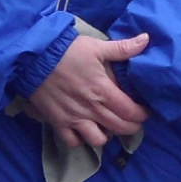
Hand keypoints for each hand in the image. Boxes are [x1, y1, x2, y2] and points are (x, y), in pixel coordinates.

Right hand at [22, 31, 150, 149]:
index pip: (130, 111)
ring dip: (107, 135)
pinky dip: (81, 140)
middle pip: (119, 128)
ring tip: (108, 126)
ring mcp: (73, 118)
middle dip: (132, 127)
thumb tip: (146, 39)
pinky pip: (73, 142)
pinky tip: (84, 130)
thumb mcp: (97, 46)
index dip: (142, 115)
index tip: (145, 112)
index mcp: (103, 90)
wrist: (34, 58)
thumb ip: (123, 48)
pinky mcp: (58, 122)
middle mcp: (90, 108)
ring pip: (98, 140)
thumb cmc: (67, 51)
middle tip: (134, 121)